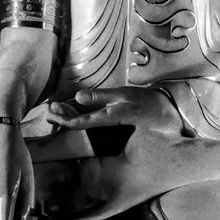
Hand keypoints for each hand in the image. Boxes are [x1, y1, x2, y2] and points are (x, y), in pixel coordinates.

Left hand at [41, 87, 178, 135]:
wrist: (170, 114)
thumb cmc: (149, 102)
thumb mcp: (125, 95)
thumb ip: (101, 96)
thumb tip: (78, 96)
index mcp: (109, 118)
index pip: (80, 123)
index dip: (64, 119)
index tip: (51, 114)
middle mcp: (108, 124)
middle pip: (80, 124)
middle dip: (64, 118)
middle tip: (49, 111)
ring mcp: (112, 124)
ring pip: (87, 122)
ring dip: (72, 116)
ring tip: (57, 110)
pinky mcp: (116, 120)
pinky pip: (95, 119)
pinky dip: (83, 114)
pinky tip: (76, 108)